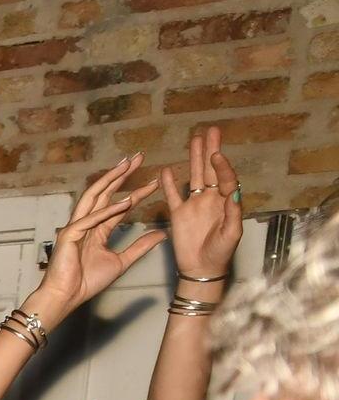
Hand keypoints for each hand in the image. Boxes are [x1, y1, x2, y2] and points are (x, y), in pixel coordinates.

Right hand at [30, 155, 163, 319]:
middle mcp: (86, 224)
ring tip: (127, 165)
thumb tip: (162, 235)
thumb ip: (140, 247)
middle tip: (138, 157)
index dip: (137, 192)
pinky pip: (91, 219)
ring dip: (111, 180)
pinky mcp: (69, 235)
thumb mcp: (122, 262)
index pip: (119, 205)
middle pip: (104, 192)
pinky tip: (125, 201)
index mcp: (97, 230)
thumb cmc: (87, 282)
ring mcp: (75, 227)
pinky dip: (108, 210)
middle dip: (121, 174)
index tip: (155, 182)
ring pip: (94, 197)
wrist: (67, 297)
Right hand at [159, 124, 245, 291]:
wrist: (202, 269)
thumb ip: (233, 212)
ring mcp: (194, 205)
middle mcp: (211, 199)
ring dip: (194, 158)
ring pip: (194, 177)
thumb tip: (234, 190)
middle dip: (211, 150)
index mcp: (226, 202)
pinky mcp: (179, 214)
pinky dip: (169, 183)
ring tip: (195, 139)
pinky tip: (167, 170)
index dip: (222, 166)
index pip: (225, 178)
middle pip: (210, 170)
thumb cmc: (221, 252)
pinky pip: (173, 195)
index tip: (216, 154)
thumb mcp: (232, 234)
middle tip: (212, 130)